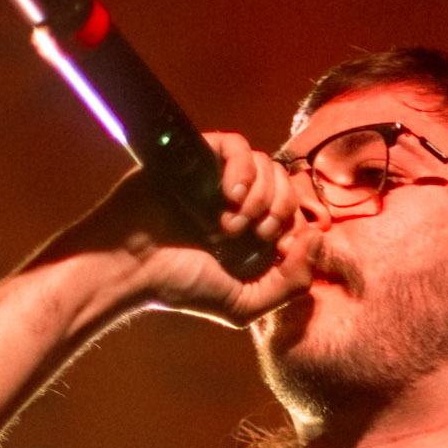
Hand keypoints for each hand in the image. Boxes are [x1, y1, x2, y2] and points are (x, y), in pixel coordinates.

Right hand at [60, 132, 316, 326]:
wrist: (129, 266)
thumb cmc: (179, 286)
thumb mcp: (245, 303)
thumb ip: (290, 284)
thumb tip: (317, 240)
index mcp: (254, 233)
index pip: (299, 214)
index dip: (297, 229)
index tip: (275, 250)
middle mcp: (241, 202)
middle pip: (288, 186)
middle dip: (279, 213)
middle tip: (252, 236)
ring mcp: (220, 177)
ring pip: (268, 164)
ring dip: (259, 197)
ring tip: (229, 224)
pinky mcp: (198, 155)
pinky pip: (238, 144)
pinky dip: (242, 169)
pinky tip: (228, 195)